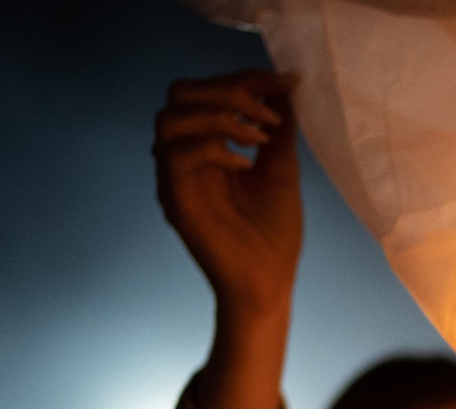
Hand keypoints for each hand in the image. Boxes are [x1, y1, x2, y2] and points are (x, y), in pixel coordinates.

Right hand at [154, 70, 302, 321]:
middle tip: (268, 114)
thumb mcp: (281, 169)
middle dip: (228, 90)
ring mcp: (175, 178)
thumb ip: (278, 129)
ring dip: (219, 116)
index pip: (206, 91)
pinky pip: (177, 156)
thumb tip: (284, 87)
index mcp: (206, 145)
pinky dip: (214, 149)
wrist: (269, 284)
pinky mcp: (175, 201)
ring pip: (170, 118)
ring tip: (258, 137)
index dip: (244, 78)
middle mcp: (183, 156)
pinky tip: (247, 165)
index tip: (285, 81)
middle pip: (180, 94)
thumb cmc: (273, 234)